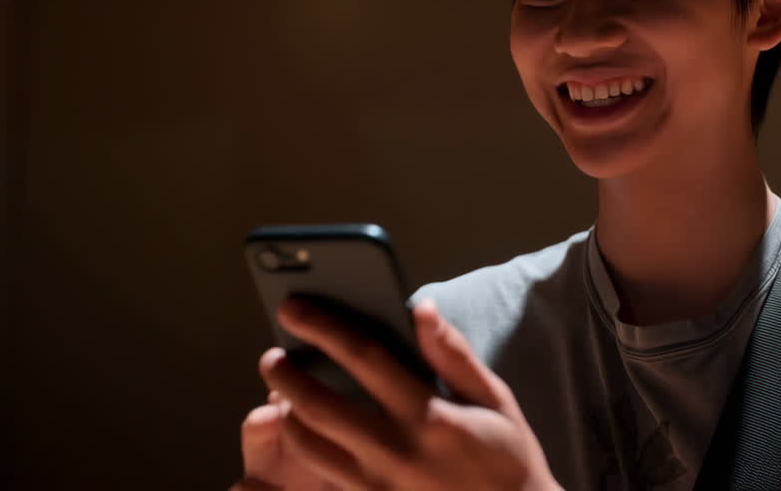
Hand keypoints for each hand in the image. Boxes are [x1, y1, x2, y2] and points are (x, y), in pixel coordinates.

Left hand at [239, 298, 559, 490]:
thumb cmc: (508, 460)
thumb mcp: (495, 401)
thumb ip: (453, 355)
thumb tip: (421, 309)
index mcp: (429, 414)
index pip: (363, 357)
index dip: (323, 327)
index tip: (295, 308)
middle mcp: (396, 451)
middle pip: (319, 405)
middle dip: (285, 375)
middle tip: (272, 356)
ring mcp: (378, 485)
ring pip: (309, 446)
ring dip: (287, 415)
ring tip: (283, 396)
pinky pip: (323, 475)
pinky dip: (305, 450)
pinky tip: (304, 432)